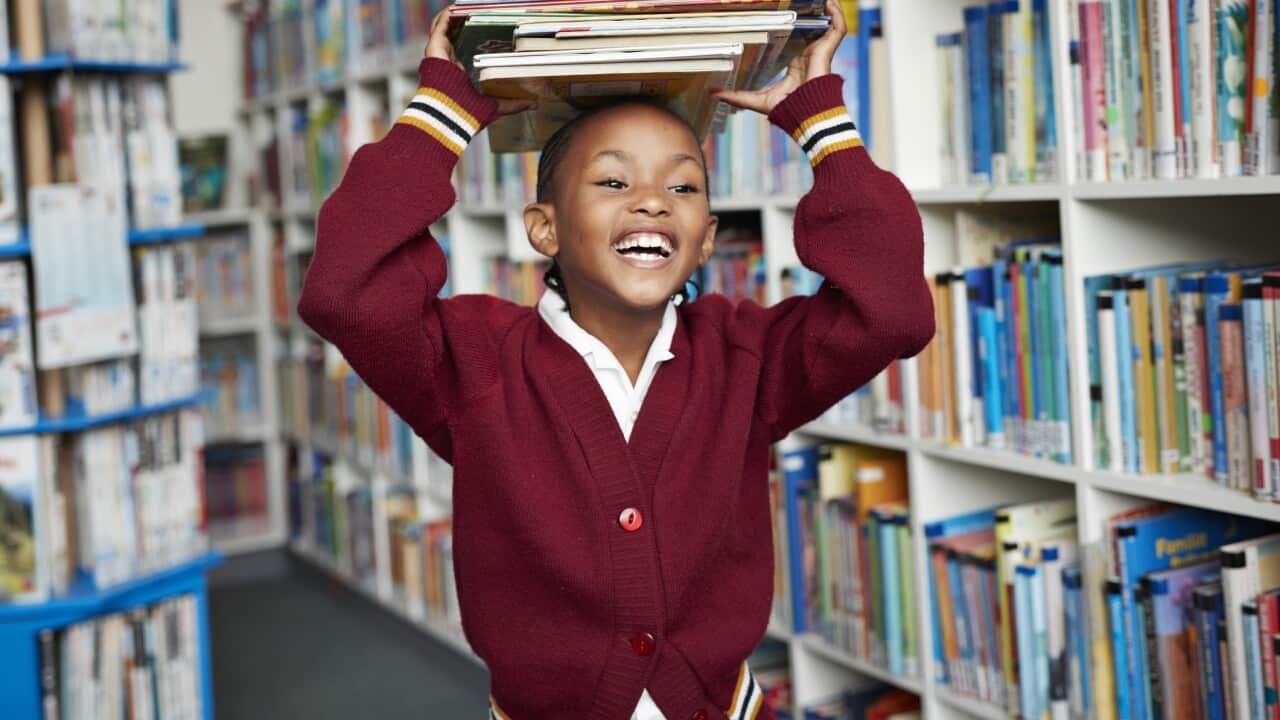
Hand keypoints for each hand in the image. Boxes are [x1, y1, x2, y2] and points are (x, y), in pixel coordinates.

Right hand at [425, 5, 534, 116]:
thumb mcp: (497, 106)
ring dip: (457, 15)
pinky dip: (449, 14)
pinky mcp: (435, 47)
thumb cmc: (468, 114)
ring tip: (469, 6)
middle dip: (467, 22)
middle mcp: (449, 61)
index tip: (492, 28)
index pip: (467, 49)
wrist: (450, 116)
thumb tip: (534, 104)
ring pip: (445, 27)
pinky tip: (459, 8)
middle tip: (481, 14)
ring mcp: (441, 53)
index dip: (477, 37)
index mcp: (460, 73)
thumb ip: (514, 103)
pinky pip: (440, 24)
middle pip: (456, 35)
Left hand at [712, 0, 845, 113]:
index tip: (782, 11)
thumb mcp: (756, 100)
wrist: (806, 114)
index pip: (795, 38)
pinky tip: (830, 1)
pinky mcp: (827, 50)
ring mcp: (819, 51)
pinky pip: (838, 28)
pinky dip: (837, 14)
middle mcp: (808, 54)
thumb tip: (714, 94)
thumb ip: (737, 96)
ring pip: (827, 24)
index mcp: (795, 62)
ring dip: (826, 9)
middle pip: (811, 27)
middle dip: (810, 11)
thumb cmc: (787, 109)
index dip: (792, 24)